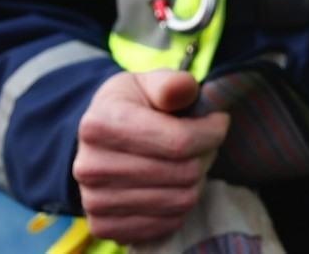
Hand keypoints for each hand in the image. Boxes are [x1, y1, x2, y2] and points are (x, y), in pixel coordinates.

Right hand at [73, 70, 229, 243]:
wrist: (100, 139)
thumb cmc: (133, 106)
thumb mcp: (149, 83)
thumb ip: (171, 84)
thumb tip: (184, 88)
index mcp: (99, 125)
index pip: (180, 141)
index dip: (212, 132)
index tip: (219, 121)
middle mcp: (90, 166)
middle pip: (183, 173)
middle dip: (207, 154)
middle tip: (205, 142)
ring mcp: (94, 201)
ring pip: (180, 200)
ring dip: (197, 180)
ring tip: (190, 160)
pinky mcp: (104, 226)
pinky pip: (167, 224)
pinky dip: (181, 205)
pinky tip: (174, 184)